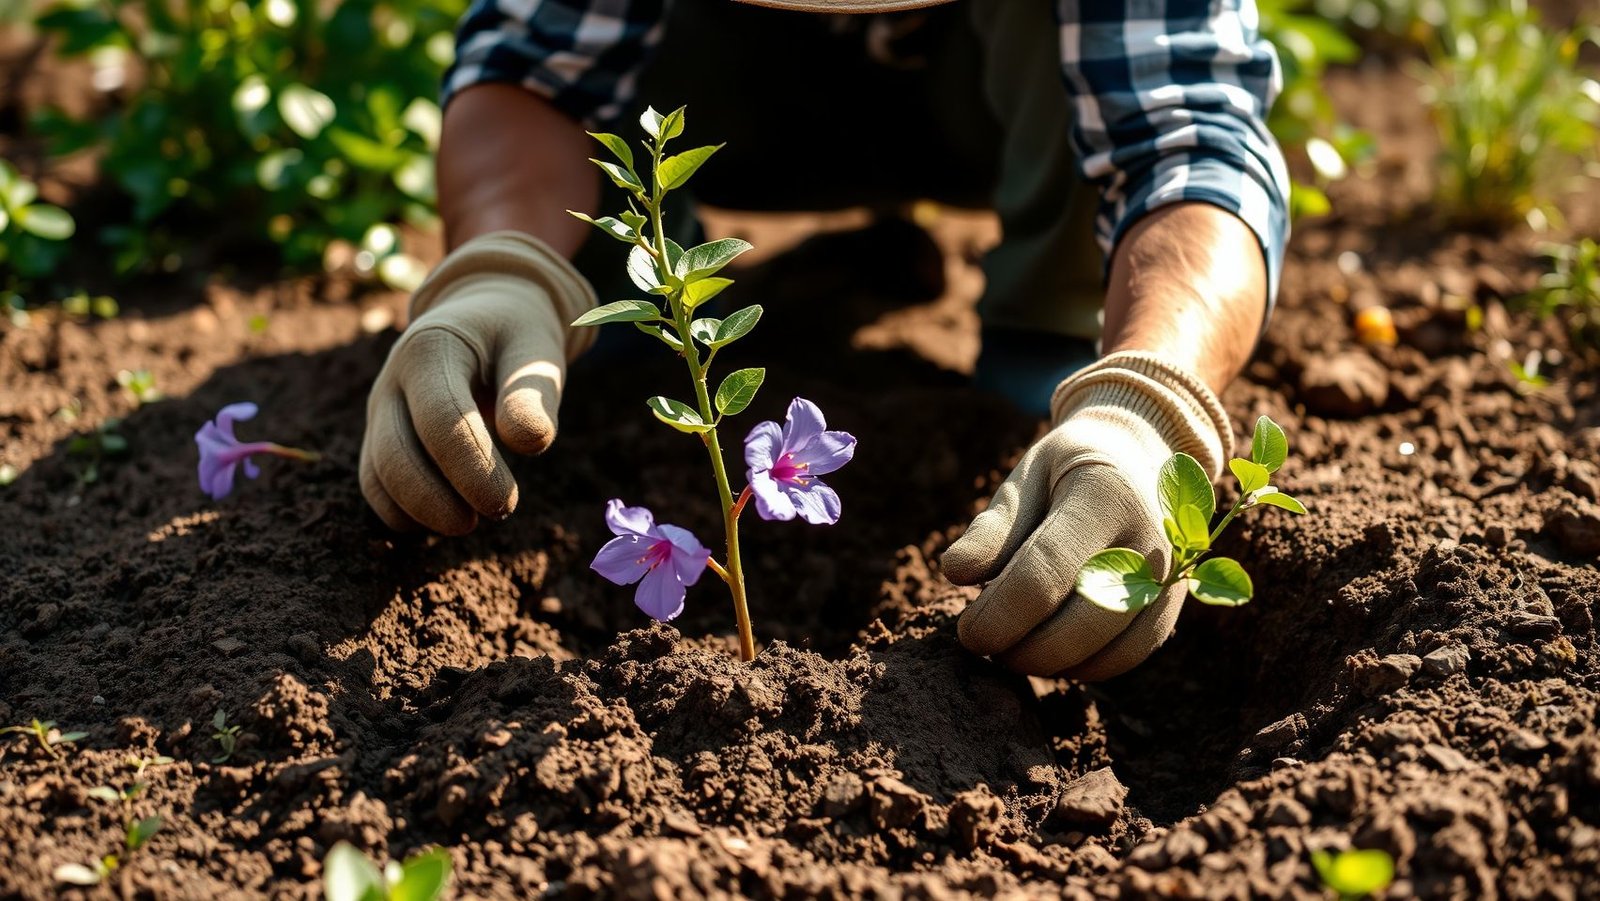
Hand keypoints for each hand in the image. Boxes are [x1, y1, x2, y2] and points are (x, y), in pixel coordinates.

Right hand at [360, 232, 595, 534]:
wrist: (484, 315)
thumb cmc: (516, 336)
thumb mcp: (535, 349)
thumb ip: (533, 392)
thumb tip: (529, 443)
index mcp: (431, 348)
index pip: (441, 421)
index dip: (472, 469)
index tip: (506, 503)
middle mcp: (393, 379)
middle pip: (396, 456)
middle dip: (439, 501)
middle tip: (496, 516)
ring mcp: (380, 408)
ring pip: (378, 475)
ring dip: (420, 512)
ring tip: (469, 522)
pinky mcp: (380, 434)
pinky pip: (375, 484)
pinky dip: (401, 514)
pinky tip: (441, 523)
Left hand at [941, 352, 1232, 679]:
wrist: (1135, 459)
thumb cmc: (1066, 472)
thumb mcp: (1025, 479)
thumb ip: (992, 527)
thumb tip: (954, 573)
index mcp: (1104, 494)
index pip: (1044, 572)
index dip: (999, 614)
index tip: (967, 631)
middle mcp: (1149, 538)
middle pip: (1081, 623)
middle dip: (1022, 648)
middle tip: (985, 643)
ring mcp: (1170, 576)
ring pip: (1108, 650)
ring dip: (1050, 663)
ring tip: (1013, 645)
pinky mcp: (1173, 606)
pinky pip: (1129, 656)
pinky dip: (1084, 667)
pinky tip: (1050, 651)